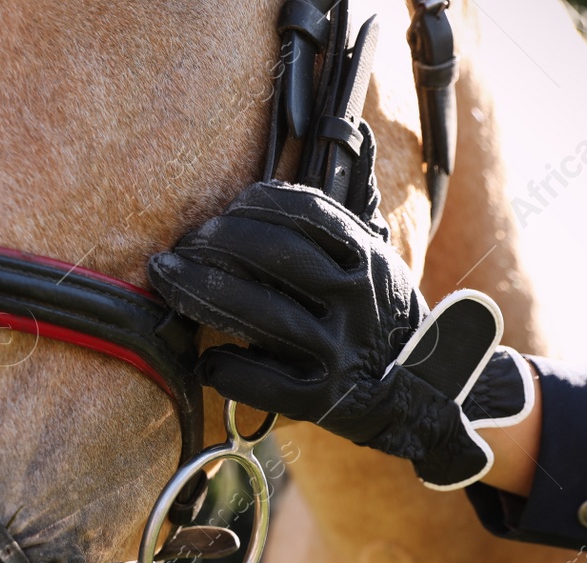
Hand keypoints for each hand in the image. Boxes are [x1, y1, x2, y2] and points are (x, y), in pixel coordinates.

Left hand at [149, 168, 533, 488]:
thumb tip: (347, 138)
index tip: (224, 211)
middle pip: (272, 254)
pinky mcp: (322, 399)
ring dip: (199, 291)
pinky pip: (258, 380)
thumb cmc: (380, 322)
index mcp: (367, 261)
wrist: (420, 395)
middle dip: (214, 242)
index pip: (304, 213)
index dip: (253, 205)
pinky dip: (223, 366)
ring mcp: (338, 351)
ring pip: (258, 312)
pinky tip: (204, 358)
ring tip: (166, 279)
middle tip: (182, 247)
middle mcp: (355, 301)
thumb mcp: (376, 265)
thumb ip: (339, 225)